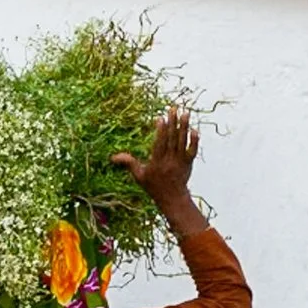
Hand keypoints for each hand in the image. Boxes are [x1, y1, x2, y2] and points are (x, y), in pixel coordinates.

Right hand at [113, 105, 200, 219]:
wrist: (172, 197)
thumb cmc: (153, 186)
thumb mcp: (139, 176)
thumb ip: (128, 163)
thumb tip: (112, 157)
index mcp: (156, 162)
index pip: (159, 143)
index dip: (161, 131)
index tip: (161, 118)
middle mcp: (169, 160)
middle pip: (171, 138)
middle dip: (173, 123)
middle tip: (173, 109)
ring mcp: (180, 161)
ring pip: (182, 141)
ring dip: (184, 126)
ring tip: (185, 113)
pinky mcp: (188, 162)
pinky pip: (192, 150)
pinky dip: (194, 140)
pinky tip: (194, 129)